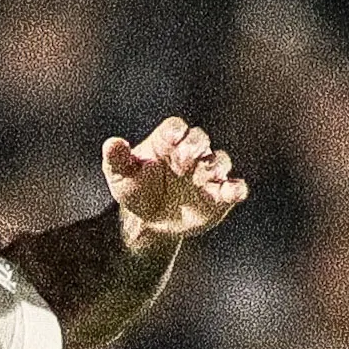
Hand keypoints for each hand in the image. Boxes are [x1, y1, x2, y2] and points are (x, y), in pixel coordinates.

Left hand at [103, 117, 246, 251]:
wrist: (150, 220)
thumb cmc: (136, 190)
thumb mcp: (121, 176)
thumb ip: (117, 159)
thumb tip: (112, 143)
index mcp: (167, 141)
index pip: (174, 128)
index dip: (174, 131)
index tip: (169, 138)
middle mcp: (191, 152)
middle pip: (199, 139)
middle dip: (194, 146)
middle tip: (184, 158)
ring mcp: (207, 172)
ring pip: (220, 160)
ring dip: (215, 165)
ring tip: (207, 174)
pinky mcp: (221, 194)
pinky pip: (234, 187)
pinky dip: (236, 189)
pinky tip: (233, 192)